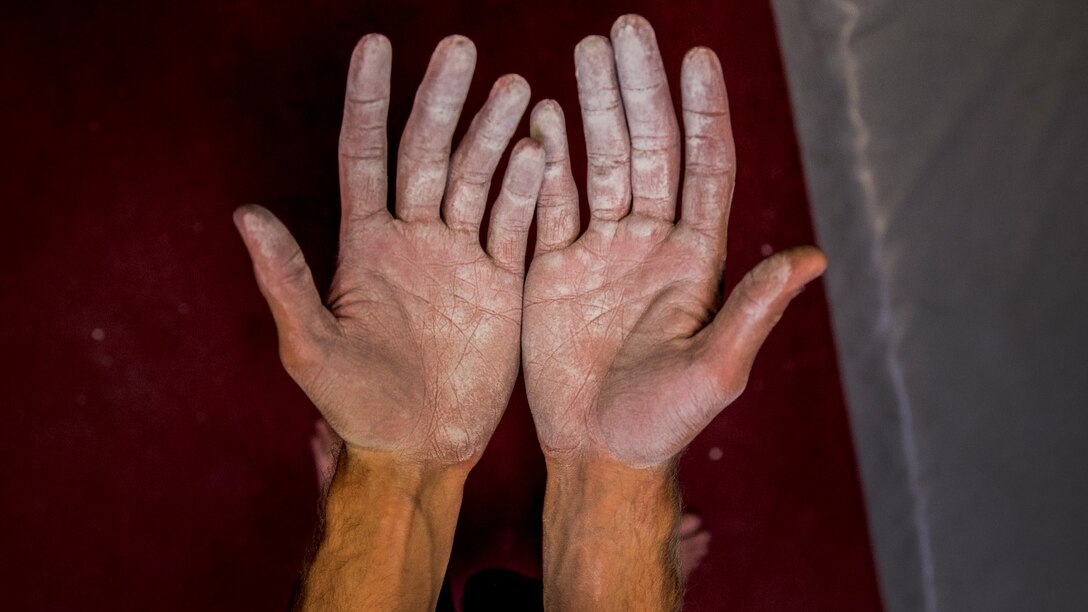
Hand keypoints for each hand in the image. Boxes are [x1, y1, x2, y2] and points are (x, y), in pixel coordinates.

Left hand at [235, 34, 542, 464]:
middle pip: (427, 153)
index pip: (364, 154)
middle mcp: (413, 237)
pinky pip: (515, 225)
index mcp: (363, 244)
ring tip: (516, 90)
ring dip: (495, 134)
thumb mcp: (310, 346)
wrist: (418, 448)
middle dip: (443, 101)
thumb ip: (286, 279)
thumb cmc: (353, 405)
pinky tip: (541, 151)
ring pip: (477, 179)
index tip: (375, 46)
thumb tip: (245, 214)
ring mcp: (459, 255)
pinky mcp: (499, 280)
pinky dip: (529, 190)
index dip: (368, 101)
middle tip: (461, 49)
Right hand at [523, 15, 825, 468]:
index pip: (704, 168)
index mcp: (696, 259)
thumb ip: (754, 309)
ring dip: (594, 107)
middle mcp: (651, 243)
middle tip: (625, 30)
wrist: (597, 452)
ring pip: (600, 162)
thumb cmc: (663, 422)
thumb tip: (815, 258)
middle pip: (649, 149)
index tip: (698, 57)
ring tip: (584, 52)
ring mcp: (601, 250)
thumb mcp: (716, 369)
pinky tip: (538, 117)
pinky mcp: (554, 267)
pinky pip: (549, 202)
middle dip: (639, 88)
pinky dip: (544, 161)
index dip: (702, 113)